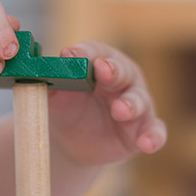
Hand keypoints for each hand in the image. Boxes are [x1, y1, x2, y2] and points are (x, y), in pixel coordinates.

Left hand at [48, 41, 166, 166]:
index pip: (96, 52)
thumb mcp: (56, 96)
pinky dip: (153, 137)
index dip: (85, 52)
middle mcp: (123, 79)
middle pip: (122, 71)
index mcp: (100, 63)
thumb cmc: (67, 107)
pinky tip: (147, 144)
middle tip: (103, 71)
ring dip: (131, 104)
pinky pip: (155, 131)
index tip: (71, 54)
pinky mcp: (143, 129)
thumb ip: (51, 86)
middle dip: (113, 71)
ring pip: (139, 101)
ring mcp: (136, 104)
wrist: (74, 140)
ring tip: (120, 110)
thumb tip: (40, 75)